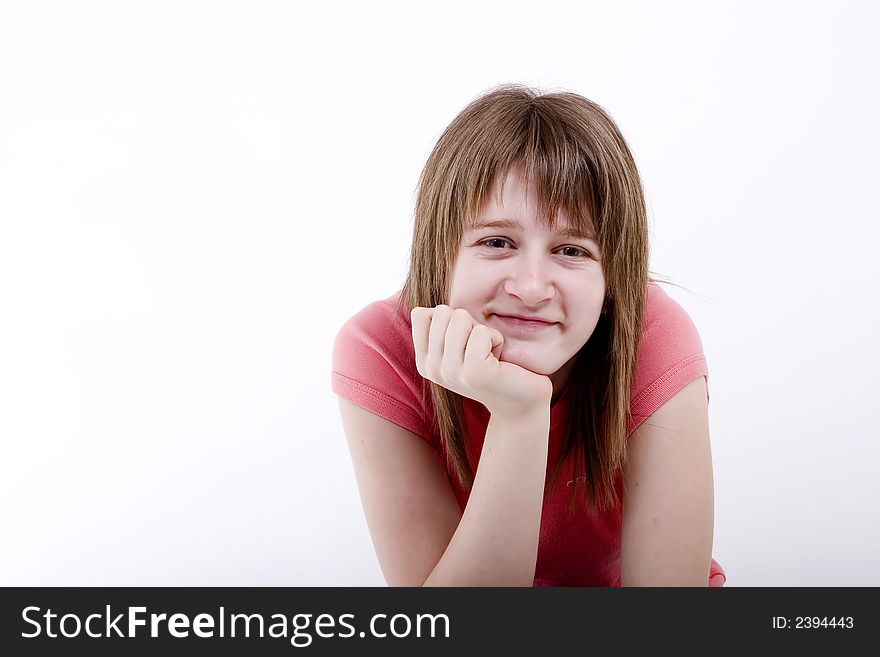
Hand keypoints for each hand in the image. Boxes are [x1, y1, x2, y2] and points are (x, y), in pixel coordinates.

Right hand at [410, 305, 552, 416]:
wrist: (520, 397)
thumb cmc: (489, 361)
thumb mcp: (457, 342)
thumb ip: (438, 324)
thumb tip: (422, 310)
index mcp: (424, 362)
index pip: (420, 315)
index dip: (448, 318)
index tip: (463, 340)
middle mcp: (432, 369)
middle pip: (442, 313)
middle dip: (467, 322)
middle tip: (479, 347)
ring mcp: (451, 372)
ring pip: (460, 318)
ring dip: (482, 330)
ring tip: (487, 353)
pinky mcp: (474, 372)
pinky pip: (481, 333)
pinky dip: (496, 339)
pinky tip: (497, 360)